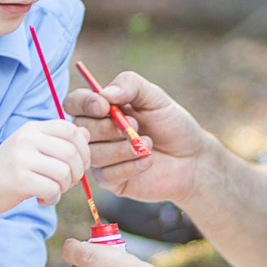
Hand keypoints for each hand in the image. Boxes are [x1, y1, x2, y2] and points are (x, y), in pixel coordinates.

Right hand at [0, 119, 90, 230]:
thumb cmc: (6, 170)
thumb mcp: (31, 149)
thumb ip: (57, 141)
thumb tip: (86, 134)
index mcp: (32, 128)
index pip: (71, 130)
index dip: (84, 149)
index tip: (80, 165)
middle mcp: (27, 139)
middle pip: (72, 152)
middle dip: (77, 173)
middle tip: (66, 184)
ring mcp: (21, 158)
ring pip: (65, 172)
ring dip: (65, 187)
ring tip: (53, 191)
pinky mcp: (19, 180)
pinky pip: (52, 189)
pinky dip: (53, 199)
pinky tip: (42, 200)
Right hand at [63, 71, 206, 206]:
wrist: (192, 158)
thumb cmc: (171, 124)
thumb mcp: (154, 97)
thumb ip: (130, 85)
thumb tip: (104, 93)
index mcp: (101, 110)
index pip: (74, 103)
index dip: (83, 104)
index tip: (105, 106)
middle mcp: (95, 134)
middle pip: (80, 130)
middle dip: (108, 127)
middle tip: (136, 126)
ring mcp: (101, 158)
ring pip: (93, 154)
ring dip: (122, 148)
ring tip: (148, 143)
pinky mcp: (110, 181)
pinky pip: (106, 175)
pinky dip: (130, 166)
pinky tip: (148, 161)